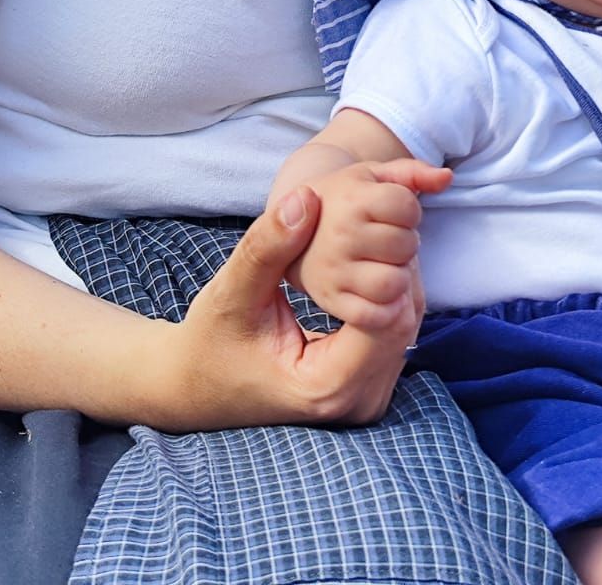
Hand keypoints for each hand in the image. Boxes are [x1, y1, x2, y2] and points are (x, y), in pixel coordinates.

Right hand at [140, 188, 429, 431]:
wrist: (195, 388)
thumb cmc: (209, 342)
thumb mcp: (231, 291)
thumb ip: (269, 246)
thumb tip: (307, 197)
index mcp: (327, 386)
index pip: (388, 316)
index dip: (383, 262)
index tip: (364, 225)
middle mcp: (357, 404)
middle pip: (405, 320)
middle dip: (393, 266)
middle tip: (373, 224)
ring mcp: (366, 403)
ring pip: (406, 325)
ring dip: (392, 278)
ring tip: (368, 241)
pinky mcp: (367, 392)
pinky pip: (395, 335)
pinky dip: (385, 296)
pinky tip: (364, 267)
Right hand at [287, 157, 451, 329]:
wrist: (292, 227)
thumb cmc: (345, 198)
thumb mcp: (375, 176)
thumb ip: (413, 172)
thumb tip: (446, 178)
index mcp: (351, 200)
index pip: (407, 207)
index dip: (409, 210)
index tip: (392, 211)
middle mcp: (340, 236)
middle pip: (405, 246)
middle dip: (406, 242)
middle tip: (388, 240)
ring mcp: (334, 271)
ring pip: (393, 284)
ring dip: (398, 276)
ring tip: (384, 263)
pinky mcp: (332, 301)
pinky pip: (375, 316)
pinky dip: (386, 308)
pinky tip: (378, 289)